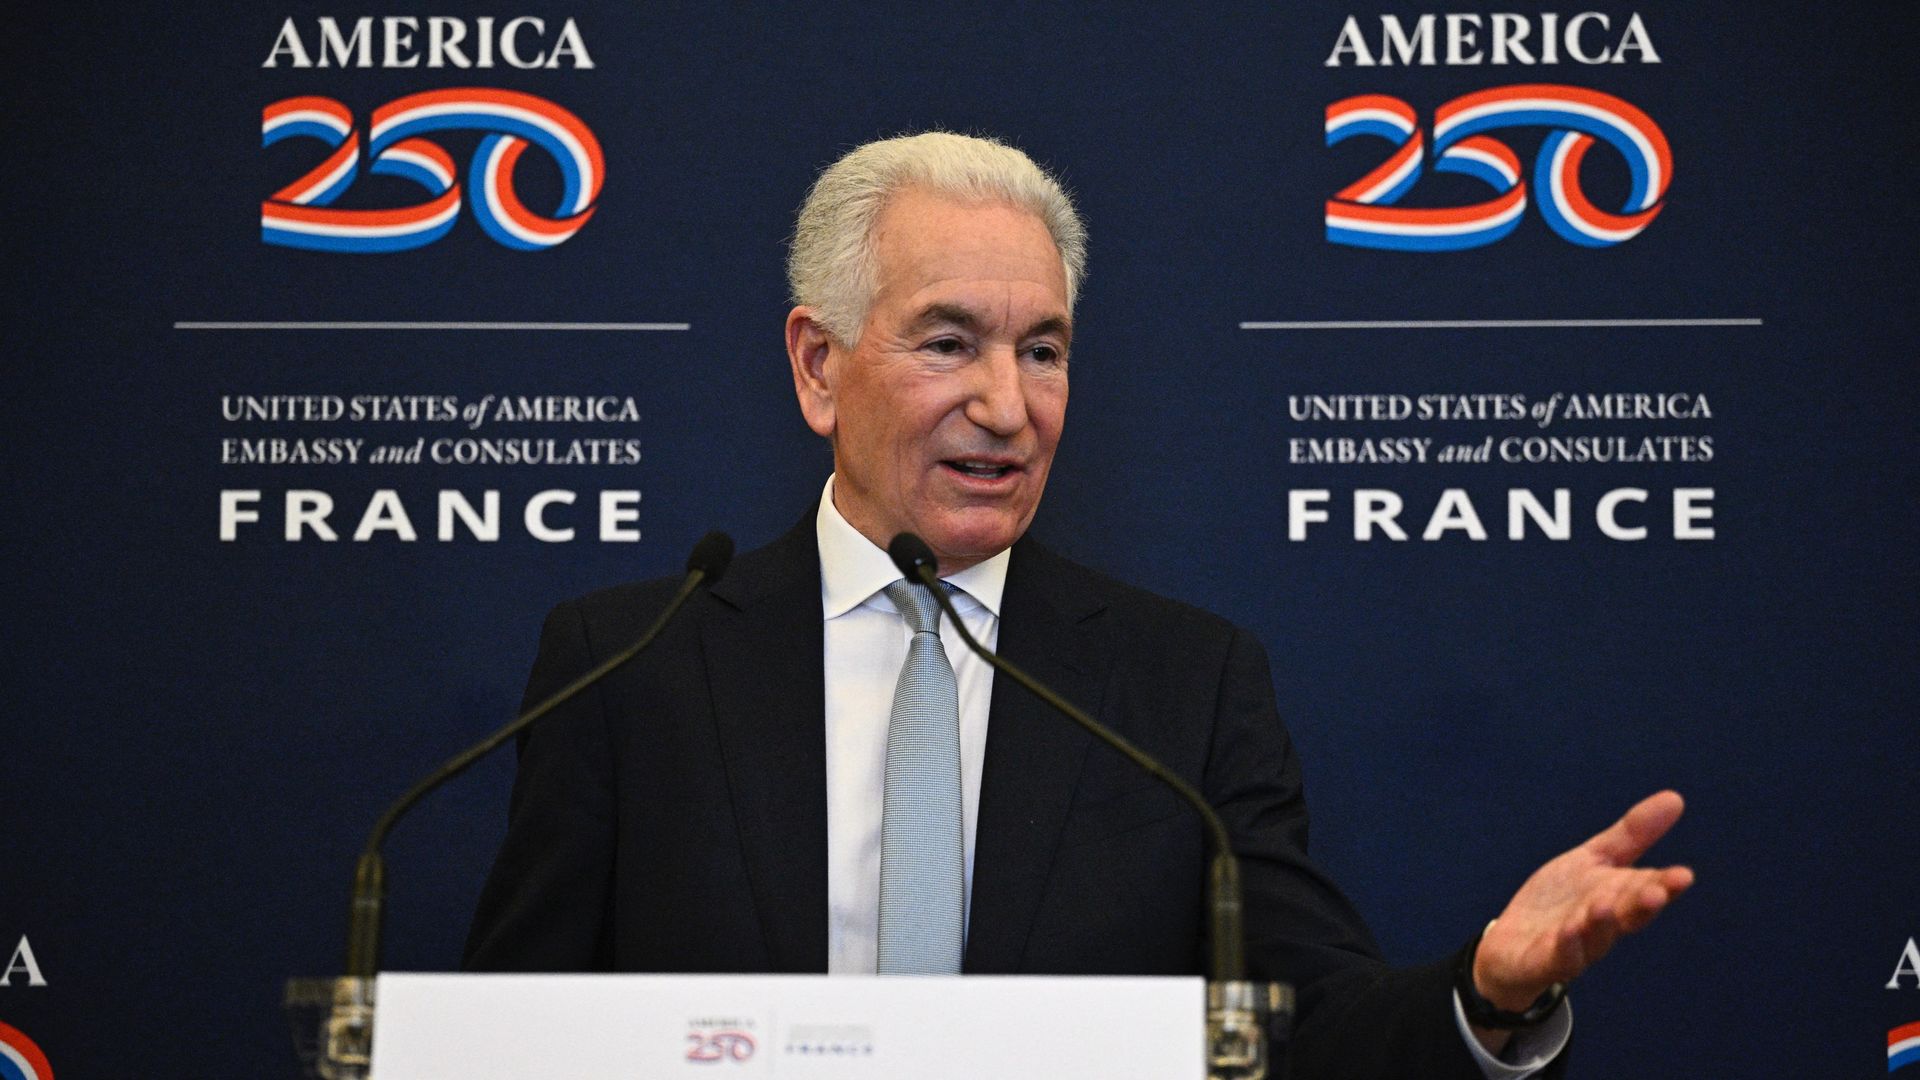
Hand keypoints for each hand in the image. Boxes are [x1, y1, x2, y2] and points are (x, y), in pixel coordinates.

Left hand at [1473, 790, 1694, 1011]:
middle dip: (1642, 905)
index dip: (1666, 885)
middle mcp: (1602, 926)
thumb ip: (1632, 835)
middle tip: (1657, 891)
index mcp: (1618, 898)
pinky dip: (1566, 946)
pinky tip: (1568, 931)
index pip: (1647, 890)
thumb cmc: (1561, 901)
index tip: (1684, 875)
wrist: (1512, 944)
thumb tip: (1676, 798)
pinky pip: (1558, 957)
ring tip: (1604, 905)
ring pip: (1594, 939)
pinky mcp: (1543, 962)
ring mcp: (1575, 947)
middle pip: (1627, 917)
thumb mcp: (1593, 859)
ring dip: (1601, 923)